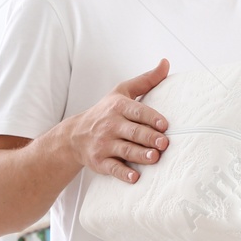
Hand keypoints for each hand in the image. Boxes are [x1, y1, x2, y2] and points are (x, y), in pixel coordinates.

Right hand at [64, 59, 170, 182]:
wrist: (74, 135)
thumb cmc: (106, 112)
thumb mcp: (122, 92)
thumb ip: (146, 80)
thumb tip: (166, 62)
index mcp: (118, 107)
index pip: (137, 111)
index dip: (151, 118)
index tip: (165, 125)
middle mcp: (110, 125)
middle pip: (133, 132)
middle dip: (148, 138)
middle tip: (164, 143)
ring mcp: (104, 144)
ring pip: (125, 150)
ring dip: (140, 155)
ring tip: (155, 158)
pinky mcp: (99, 161)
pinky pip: (112, 168)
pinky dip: (123, 174)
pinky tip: (134, 178)